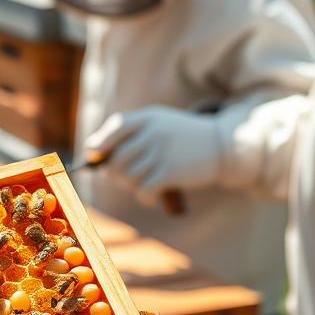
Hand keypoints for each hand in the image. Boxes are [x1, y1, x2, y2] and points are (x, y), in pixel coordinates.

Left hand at [84, 106, 221, 204]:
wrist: (222, 144)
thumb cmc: (181, 136)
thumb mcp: (157, 121)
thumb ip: (128, 129)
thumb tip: (92, 148)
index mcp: (147, 118)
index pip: (116, 127)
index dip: (100, 142)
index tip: (92, 155)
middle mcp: (152, 133)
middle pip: (117, 158)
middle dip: (114, 173)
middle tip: (120, 178)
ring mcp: (161, 153)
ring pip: (129, 176)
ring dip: (129, 186)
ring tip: (139, 184)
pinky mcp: (171, 172)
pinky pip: (144, 189)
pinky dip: (143, 196)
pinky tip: (149, 196)